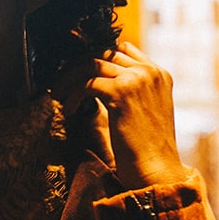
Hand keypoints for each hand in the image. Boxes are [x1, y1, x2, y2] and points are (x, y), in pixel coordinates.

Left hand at [56, 41, 189, 188]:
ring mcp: (137, 79)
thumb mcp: (145, 109)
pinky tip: (69, 109)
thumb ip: (130, 89)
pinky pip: (87, 84)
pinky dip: (73, 95)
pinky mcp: (121, 92)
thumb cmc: (147, 148)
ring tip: (60, 93)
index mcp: (159, 74)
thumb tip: (98, 79)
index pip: (123, 48)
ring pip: (91, 64)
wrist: (157, 170)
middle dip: (79, 64)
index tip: (78, 69)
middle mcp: (150, 71)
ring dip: (70, 78)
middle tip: (62, 80)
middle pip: (104, 52)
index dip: (98, 55)